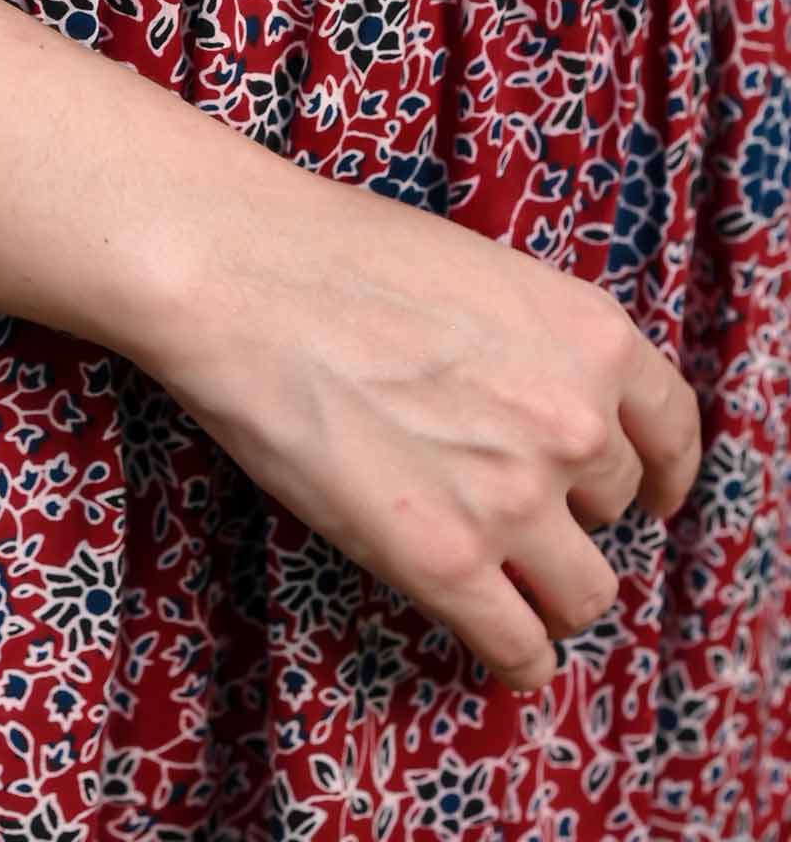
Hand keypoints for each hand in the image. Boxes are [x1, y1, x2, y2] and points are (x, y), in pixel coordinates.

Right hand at [136, 147, 703, 694]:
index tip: (643, 495)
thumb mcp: (469, 269)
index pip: (671, 428)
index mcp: (590, 337)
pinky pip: (518, 647)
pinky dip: (513, 655)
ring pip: (583, 594)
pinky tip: (494, 646)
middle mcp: (575, 422)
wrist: (235, 273)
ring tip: (502, 583)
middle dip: (566, 510)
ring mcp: (514, 498)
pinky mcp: (443, 561)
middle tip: (502, 501)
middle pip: (612, 508)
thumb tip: (519, 394)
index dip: (658, 471)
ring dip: (546, 590)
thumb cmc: (324, 251)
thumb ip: (523, 341)